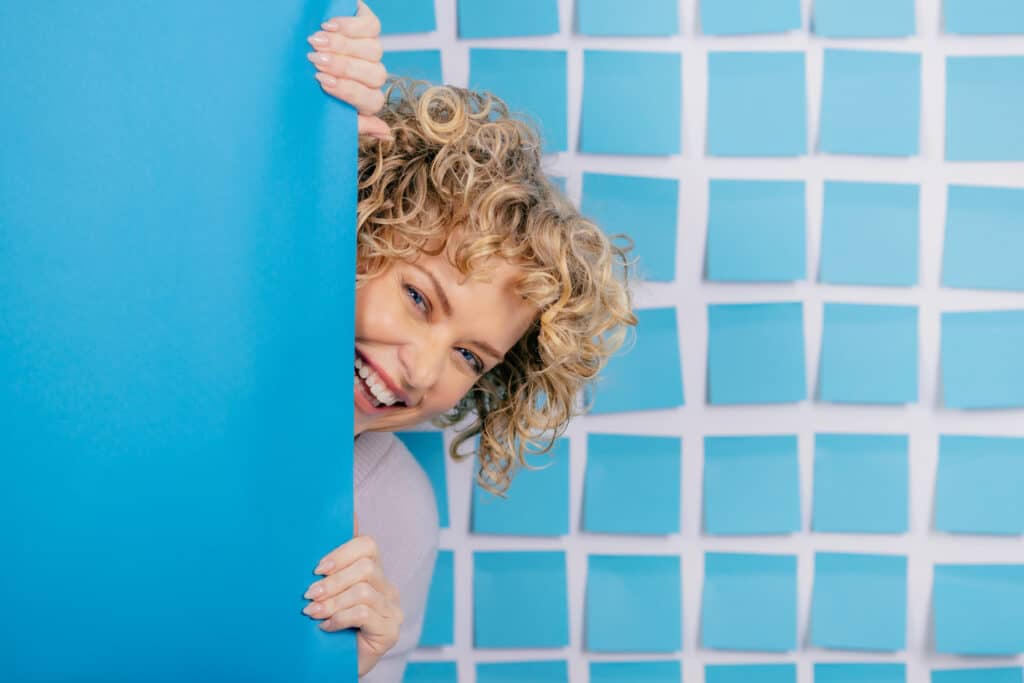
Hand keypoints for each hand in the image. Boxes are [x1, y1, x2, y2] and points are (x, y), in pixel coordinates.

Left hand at [302, 515, 402, 676]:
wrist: (333, 666)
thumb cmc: (328, 627)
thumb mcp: (325, 594)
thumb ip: (327, 569)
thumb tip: (323, 525)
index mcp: (373, 573)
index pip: (368, 545)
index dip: (342, 551)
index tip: (317, 568)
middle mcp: (387, 588)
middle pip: (367, 566)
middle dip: (333, 580)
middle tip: (308, 594)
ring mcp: (392, 610)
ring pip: (364, 590)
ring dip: (333, 601)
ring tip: (313, 612)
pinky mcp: (389, 631)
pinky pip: (364, 614)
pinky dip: (340, 618)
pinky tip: (326, 627)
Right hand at [307, 1, 390, 139]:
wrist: (302, 50)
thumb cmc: (309, 85)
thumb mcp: (324, 106)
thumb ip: (352, 122)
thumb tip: (386, 134)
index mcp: (367, 101)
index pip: (372, 101)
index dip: (348, 91)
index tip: (322, 81)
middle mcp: (373, 76)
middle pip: (374, 75)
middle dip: (342, 67)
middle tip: (314, 59)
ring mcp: (372, 51)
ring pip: (373, 51)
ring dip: (342, 46)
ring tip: (316, 42)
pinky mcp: (368, 25)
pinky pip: (371, 27)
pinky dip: (349, 26)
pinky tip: (328, 27)